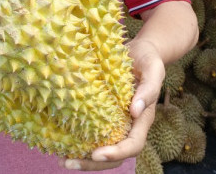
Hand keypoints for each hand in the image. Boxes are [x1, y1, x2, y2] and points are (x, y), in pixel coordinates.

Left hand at [59, 38, 163, 170]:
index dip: (116, 153)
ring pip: (103, 148)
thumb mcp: (153, 68)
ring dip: (84, 159)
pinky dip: (80, 141)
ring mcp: (117, 121)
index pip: (133, 144)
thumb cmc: (147, 58)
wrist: (140, 51)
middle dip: (93, 164)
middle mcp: (129, 125)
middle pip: (116, 155)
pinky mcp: (104, 114)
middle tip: (68, 163)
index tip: (96, 154)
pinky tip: (62, 141)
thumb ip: (149, 88)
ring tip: (62, 160)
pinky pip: (94, 133)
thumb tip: (135, 111)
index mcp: (143, 118)